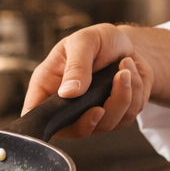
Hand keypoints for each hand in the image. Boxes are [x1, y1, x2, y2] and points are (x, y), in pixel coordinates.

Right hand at [23, 24, 169, 138]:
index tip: (70, 111)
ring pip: (106, 124)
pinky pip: (127, 116)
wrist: (128, 44)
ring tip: (125, 69)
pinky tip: (131, 73)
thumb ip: (76, 65)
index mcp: (49, 85)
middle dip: (99, 111)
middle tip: (115, 81)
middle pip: (75, 129)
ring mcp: (91, 114)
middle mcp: (67, 105)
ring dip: (122, 95)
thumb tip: (68, 92)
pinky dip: (134, 92)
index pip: (35, 114)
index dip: (44, 123)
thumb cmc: (99, 40)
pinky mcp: (115, 116)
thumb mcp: (83, 41)